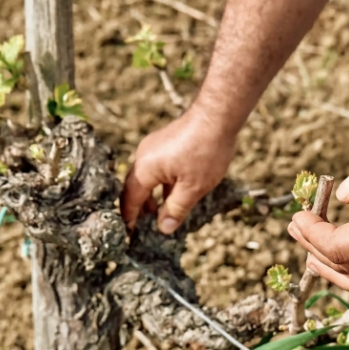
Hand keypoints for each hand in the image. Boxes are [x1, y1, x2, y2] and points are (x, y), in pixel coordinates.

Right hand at [121, 107, 236, 233]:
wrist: (217, 116)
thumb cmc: (206, 151)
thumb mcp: (193, 188)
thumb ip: (176, 209)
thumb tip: (164, 228)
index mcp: (145, 169)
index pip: (130, 198)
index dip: (129, 217)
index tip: (129, 233)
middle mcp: (144, 156)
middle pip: (135, 187)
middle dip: (139, 208)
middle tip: (142, 227)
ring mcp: (154, 147)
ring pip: (148, 177)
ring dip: (152, 196)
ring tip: (160, 213)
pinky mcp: (166, 143)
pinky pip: (158, 168)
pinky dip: (162, 184)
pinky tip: (173, 194)